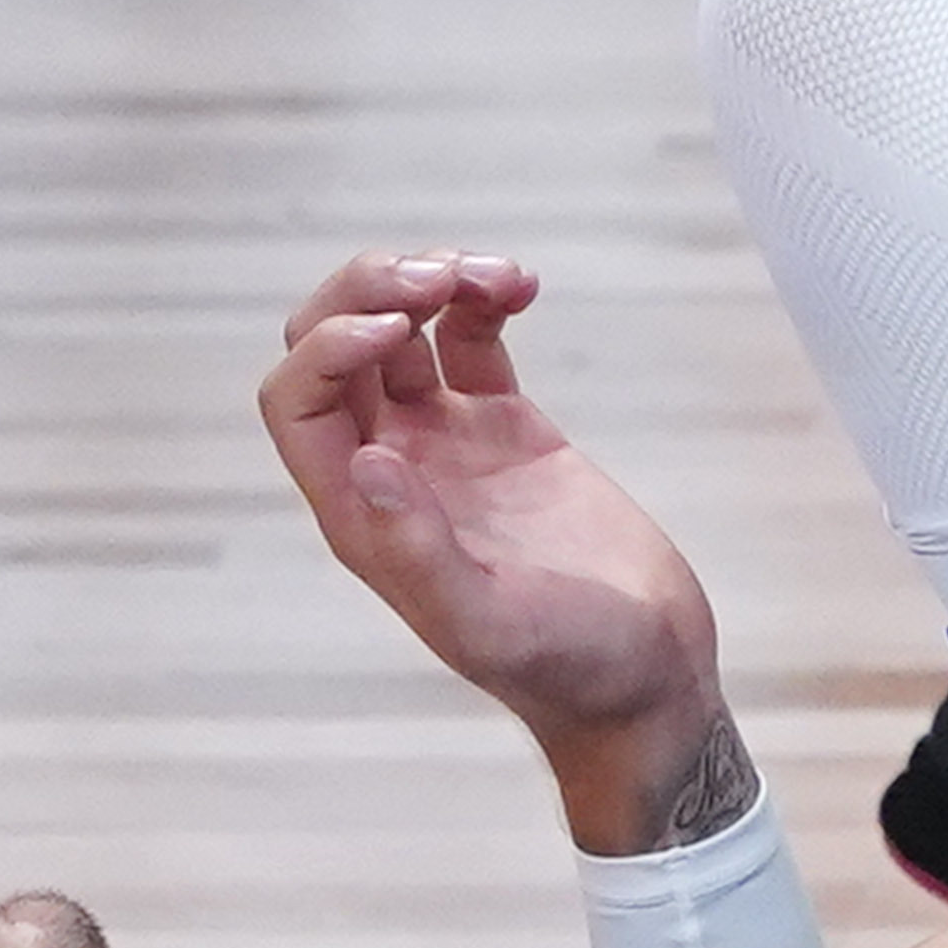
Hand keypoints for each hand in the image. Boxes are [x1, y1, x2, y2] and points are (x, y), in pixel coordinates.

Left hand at [258, 252, 726, 802]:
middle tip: (438, 277)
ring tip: (496, 274)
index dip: (327, 349)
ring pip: (399, 330)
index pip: (299, 403)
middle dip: (368, 293)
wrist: (648, 673)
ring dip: (429, 282)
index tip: (397, 327)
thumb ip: (419, 550)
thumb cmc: (570, 667)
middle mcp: (392, 469)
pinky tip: (522, 287)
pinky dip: (485, 300)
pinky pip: (473, 341)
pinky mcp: (507, 428)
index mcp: (364, 515)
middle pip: (332, 349)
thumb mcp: (488, 624)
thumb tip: (366, 459)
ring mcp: (448, 444)